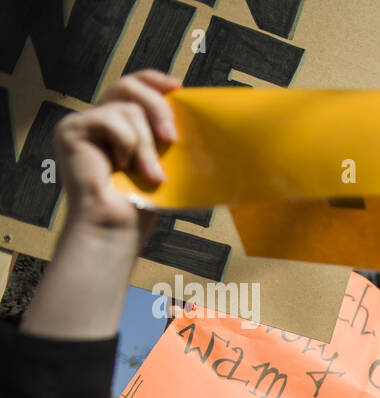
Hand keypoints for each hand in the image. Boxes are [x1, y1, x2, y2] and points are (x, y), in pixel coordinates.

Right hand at [54, 70, 178, 237]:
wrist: (117, 227)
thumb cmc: (143, 203)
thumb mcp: (164, 161)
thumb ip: (168, 137)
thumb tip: (199, 120)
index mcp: (119, 125)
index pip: (133, 86)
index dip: (154, 80)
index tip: (178, 87)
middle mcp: (98, 120)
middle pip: (128, 85)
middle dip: (157, 107)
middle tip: (172, 138)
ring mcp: (82, 124)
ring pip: (126, 108)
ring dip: (146, 144)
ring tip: (150, 174)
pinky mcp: (70, 129)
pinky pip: (110, 120)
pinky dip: (126, 144)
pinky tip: (120, 166)